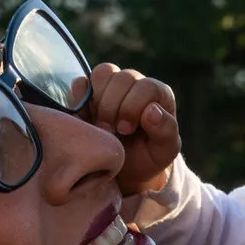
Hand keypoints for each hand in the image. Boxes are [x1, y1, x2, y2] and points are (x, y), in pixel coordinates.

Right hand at [89, 63, 180, 195]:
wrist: (123, 170)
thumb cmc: (147, 158)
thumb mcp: (163, 151)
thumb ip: (165, 131)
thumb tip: (152, 111)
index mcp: (157, 95)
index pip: (146, 87)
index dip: (132, 107)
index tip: (125, 130)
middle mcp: (135, 84)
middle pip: (122, 78)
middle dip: (113, 107)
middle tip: (110, 131)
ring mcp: (111, 85)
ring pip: (102, 74)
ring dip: (97, 102)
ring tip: (99, 126)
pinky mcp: (89, 92)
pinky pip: (81, 83)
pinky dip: (79, 100)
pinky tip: (86, 121)